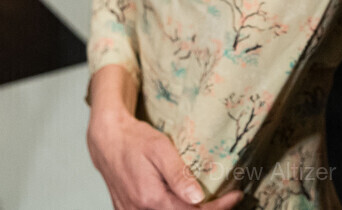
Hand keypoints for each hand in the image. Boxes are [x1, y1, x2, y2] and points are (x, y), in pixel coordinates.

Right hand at [87, 67, 241, 209]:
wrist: (106, 140)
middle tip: (227, 200)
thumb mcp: (160, 148)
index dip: (218, 208)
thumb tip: (198, 198)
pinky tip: (184, 201)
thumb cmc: (133, 139)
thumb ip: (178, 174)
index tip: (235, 196)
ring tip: (210, 201)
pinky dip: (173, 209)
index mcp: (152, 198)